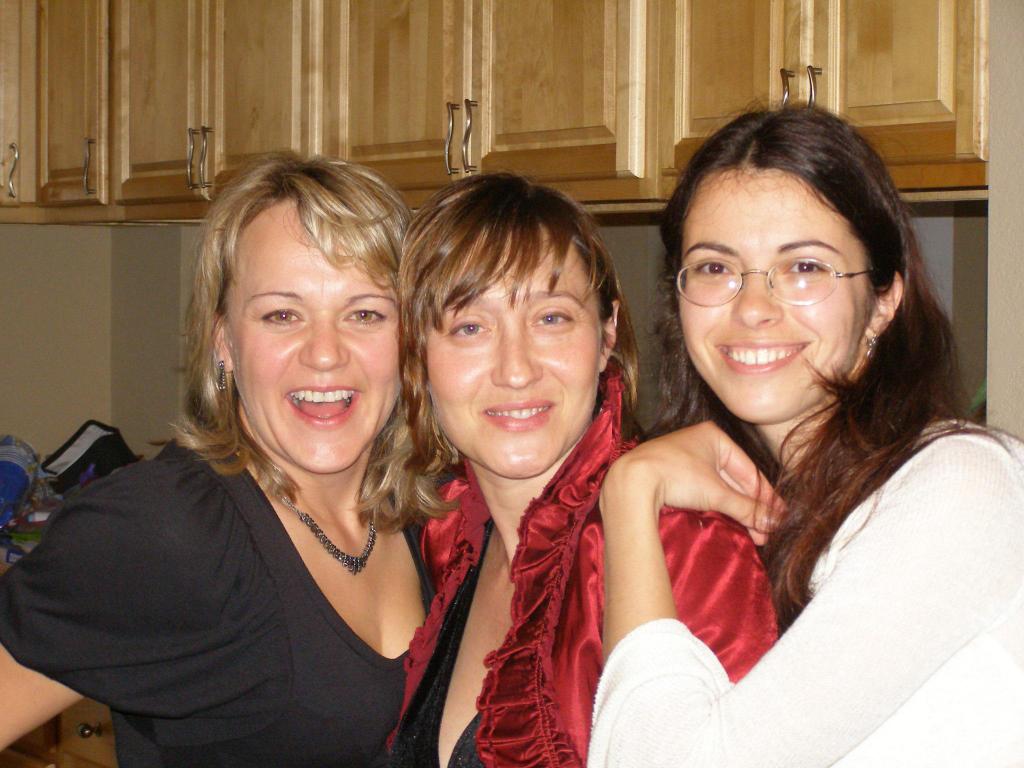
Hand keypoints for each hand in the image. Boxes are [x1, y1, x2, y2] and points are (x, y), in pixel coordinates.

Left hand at [602, 422, 779, 543]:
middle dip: (751, 508)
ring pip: (719, 488)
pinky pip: (702, 492)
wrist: (630, 483)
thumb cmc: (675, 477)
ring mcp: (684, 459)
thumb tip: (775, 523)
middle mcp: (700, 443)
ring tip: (754, 534)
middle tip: (767, 532)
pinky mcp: (671, 475)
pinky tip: (730, 522)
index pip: (748, 470)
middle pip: (735, 481)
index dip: (766, 496)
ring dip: (737, 511)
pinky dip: (717, 507)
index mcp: (713, 436)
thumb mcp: (716, 493)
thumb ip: (747, 508)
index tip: (779, 517)